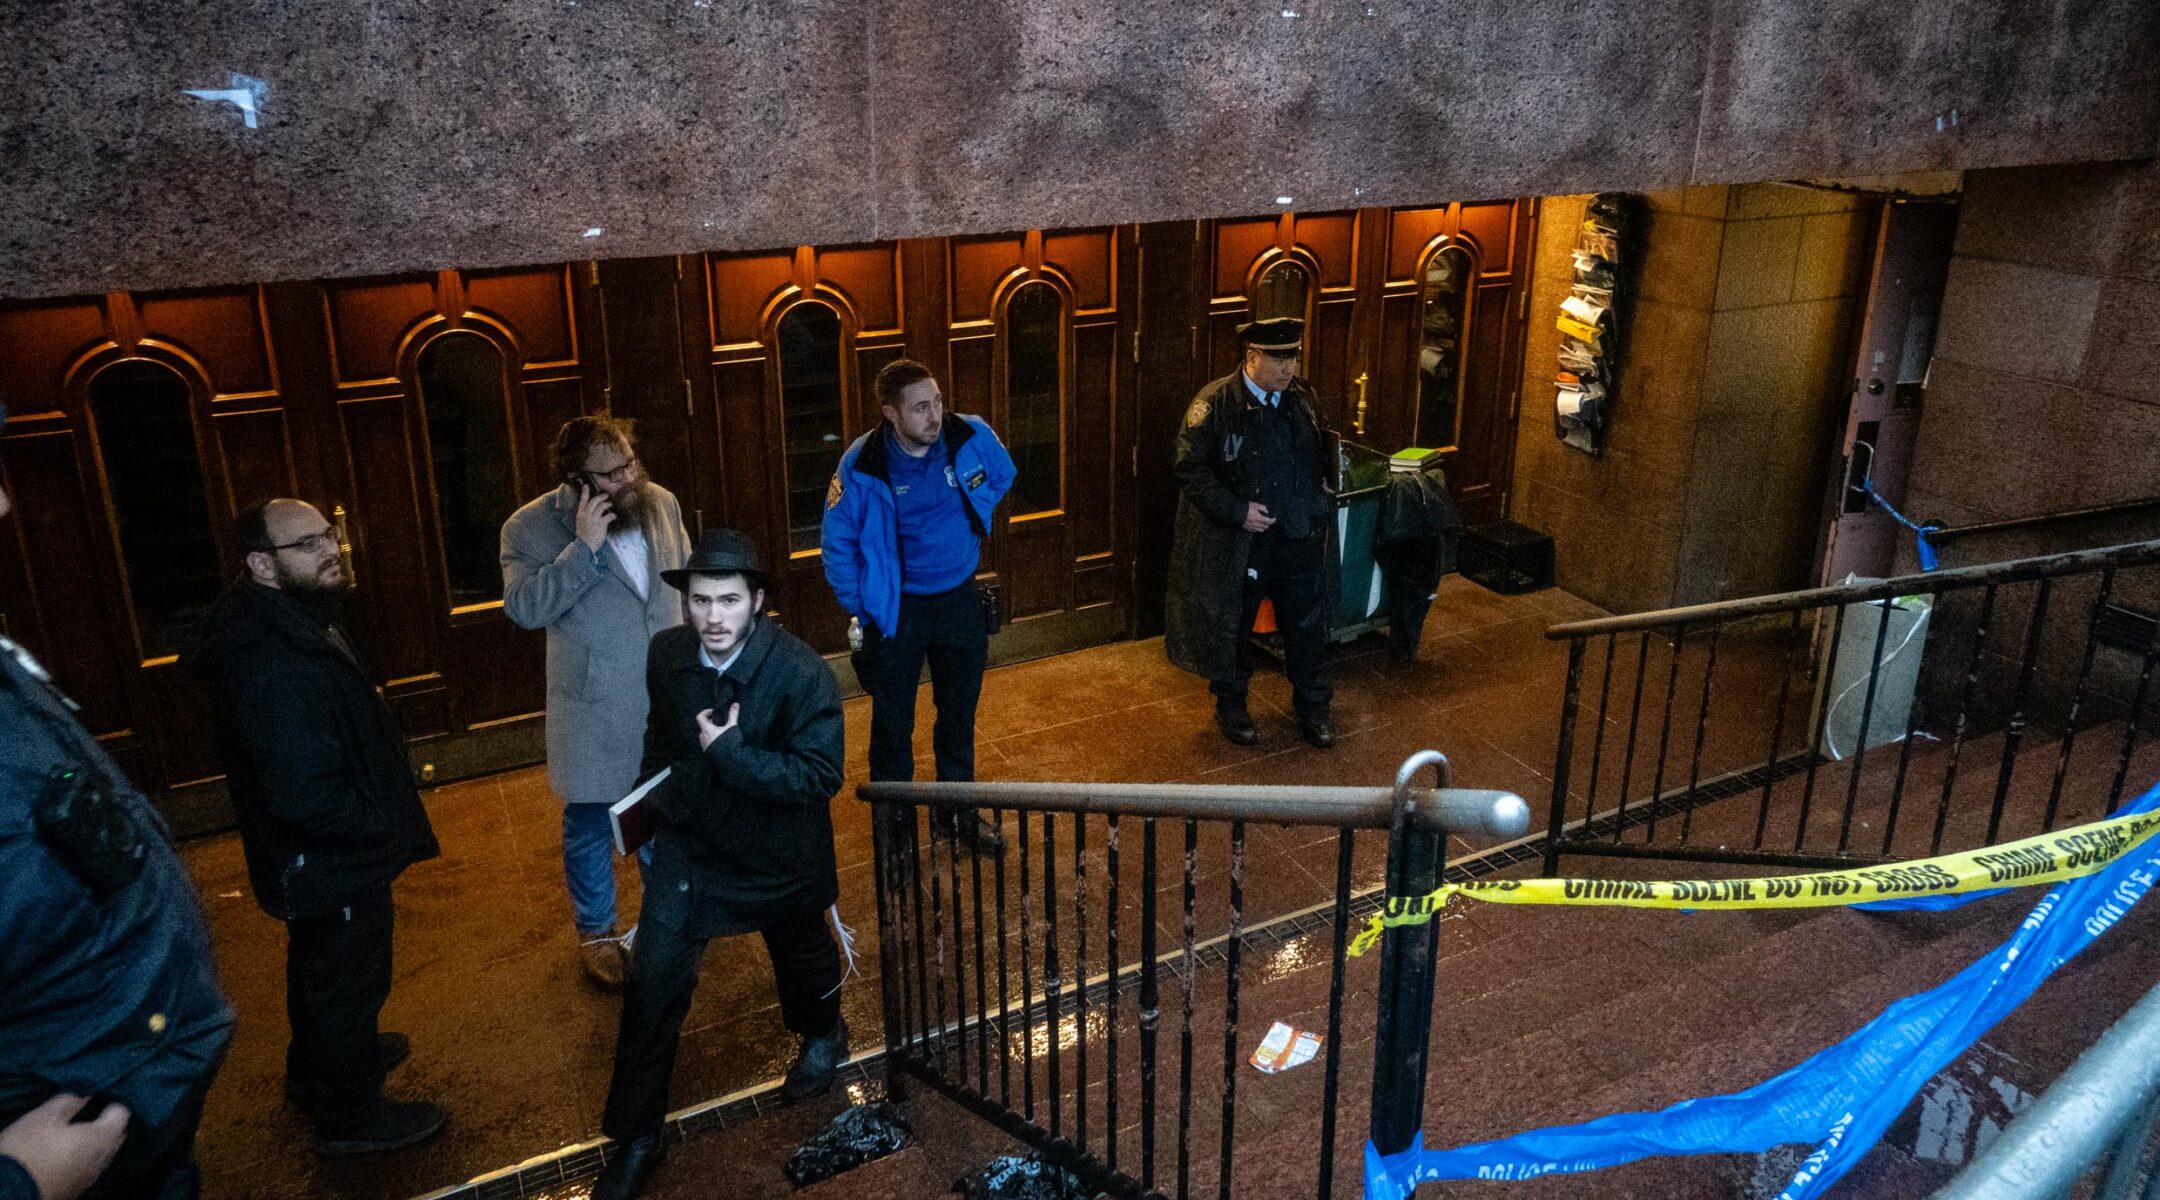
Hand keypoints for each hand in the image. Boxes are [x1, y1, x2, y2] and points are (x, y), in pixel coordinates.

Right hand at [0, 1094, 130, 1199]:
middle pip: (115, 1135)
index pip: (122, 1113)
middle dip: (105, 1122)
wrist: (8, 1192)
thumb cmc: (28, 1149)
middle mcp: (104, 1160)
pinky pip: (89, 1167)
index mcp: (102, 1138)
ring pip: (103, 1153)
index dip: (110, 1101)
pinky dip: (83, 1156)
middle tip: (85, 1111)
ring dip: (94, 1141)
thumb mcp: (44, 1116)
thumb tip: (86, 1093)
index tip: (95, 1095)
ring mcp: (91, 1177)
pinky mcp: (76, 1189)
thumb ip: (71, 1100)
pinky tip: (65, 1152)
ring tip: (73, 1131)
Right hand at [575, 484, 614, 551]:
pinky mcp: (601, 524)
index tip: (586, 485)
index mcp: (580, 515)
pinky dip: (612, 515)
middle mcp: (586, 515)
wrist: (585, 546)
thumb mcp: (581, 524)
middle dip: (601, 497)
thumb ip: (585, 516)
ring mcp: (593, 519)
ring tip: (610, 505)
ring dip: (607, 504)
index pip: (582, 501)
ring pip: (602, 506)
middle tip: (606, 496)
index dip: (585, 492)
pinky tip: (614, 516)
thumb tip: (593, 510)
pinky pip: (609, 516)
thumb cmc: (584, 536)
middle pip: (594, 501)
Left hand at [695, 703, 739, 749]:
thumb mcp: (732, 727)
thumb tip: (735, 704)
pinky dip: (712, 740)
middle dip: (711, 723)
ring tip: (722, 733)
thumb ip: (733, 714)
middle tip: (720, 723)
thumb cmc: (730, 742)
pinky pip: (707, 743)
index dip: (706, 712)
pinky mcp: (707, 752)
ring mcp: (704, 746)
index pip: (700, 717)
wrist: (731, 760)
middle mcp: (703, 737)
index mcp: (706, 729)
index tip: (714, 713)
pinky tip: (722, 742)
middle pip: (703, 726)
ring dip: (711, 732)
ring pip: (705, 735)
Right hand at [1242, 502, 1276, 533]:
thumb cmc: (1245, 508)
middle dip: (1268, 524)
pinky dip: (1257, 529)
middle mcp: (1255, 523)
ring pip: (1260, 530)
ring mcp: (1251, 527)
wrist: (1236, 512)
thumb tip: (1266, 511)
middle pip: (1265, 526)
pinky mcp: (1247, 528)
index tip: (1274, 519)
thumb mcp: (1255, 505)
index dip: (1273, 520)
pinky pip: (1255, 530)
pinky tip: (1257, 526)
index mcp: (1258, 518)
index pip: (1268, 521)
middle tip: (1268, 520)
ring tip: (1263, 523)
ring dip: (1263, 527)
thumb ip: (1262, 507)